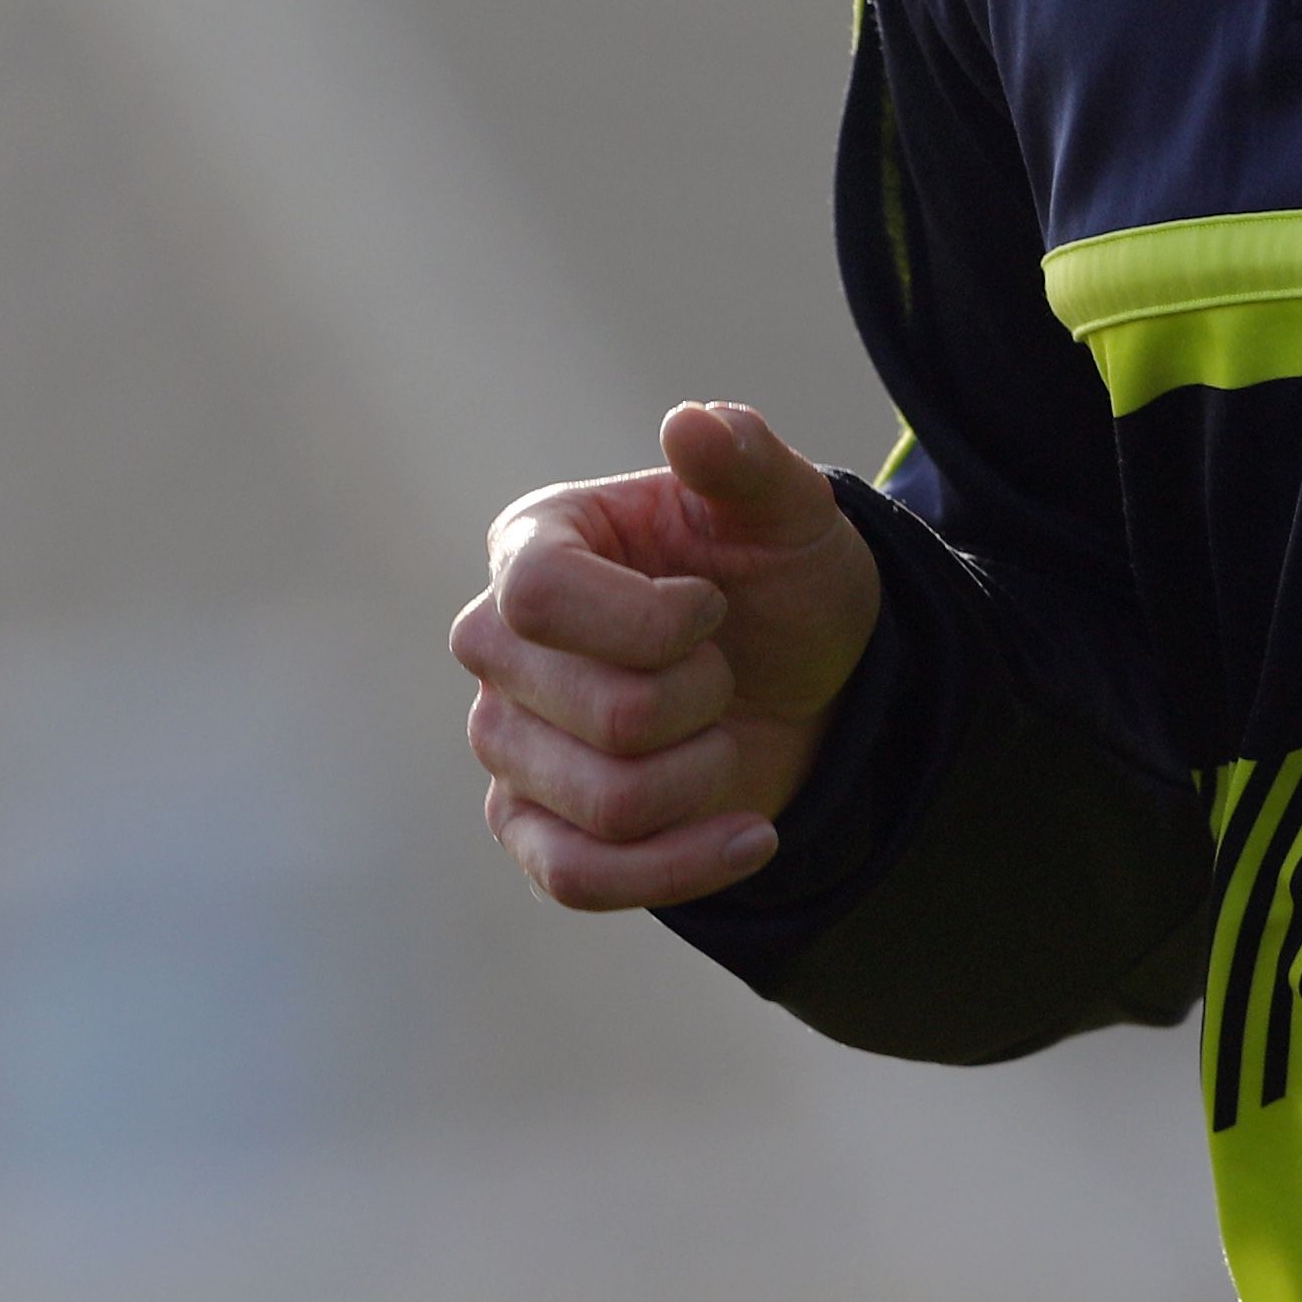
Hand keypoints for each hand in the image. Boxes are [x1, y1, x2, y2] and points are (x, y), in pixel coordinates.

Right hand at [453, 402, 883, 912]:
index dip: (647, 620)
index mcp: (535, 546)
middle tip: (720, 669)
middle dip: (701, 700)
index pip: (539, 598)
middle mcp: (496, 645)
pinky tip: (749, 833)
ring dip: (704, 777)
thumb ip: (746, 460)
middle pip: (597, 713)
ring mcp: (506, 744)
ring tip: (722, 736)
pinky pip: (580, 878)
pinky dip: (681, 867)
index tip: (712, 605)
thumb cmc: (779, 580)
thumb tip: (690, 423)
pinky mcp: (531, 829)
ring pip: (605, 804)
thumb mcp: (789, 512)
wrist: (805, 683)